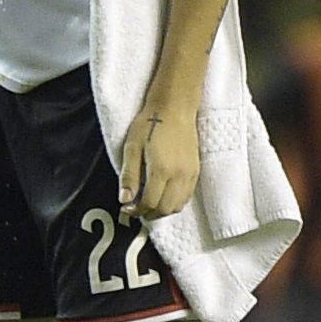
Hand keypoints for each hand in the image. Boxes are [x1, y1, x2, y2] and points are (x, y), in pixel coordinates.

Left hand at [117, 89, 201, 219]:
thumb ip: (129, 176)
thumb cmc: (150, 123)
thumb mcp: (132, 147)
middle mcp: (179, 175)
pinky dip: (175, 201)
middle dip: (149, 214)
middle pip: (165, 208)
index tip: (126, 207)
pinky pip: (186, 196)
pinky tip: (163, 194)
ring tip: (149, 202)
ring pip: (178, 205)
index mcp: (161, 170)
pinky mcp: (195, 170)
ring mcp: (190, 174)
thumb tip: (124, 199)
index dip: (136, 210)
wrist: (174, 107)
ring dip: (163, 210)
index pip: (150, 203)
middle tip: (136, 208)